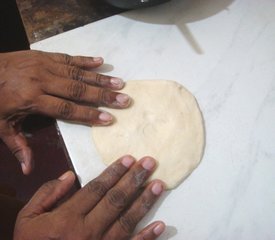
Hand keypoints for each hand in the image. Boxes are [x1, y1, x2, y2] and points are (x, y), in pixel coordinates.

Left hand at [0, 50, 129, 173]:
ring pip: (78, 73)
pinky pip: (69, 57)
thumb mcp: (0, 126)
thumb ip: (18, 146)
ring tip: (120, 83)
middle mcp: (43, 81)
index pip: (67, 109)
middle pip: (78, 90)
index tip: (109, 119)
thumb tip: (28, 171)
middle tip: (124, 100)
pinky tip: (101, 62)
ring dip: (100, 79)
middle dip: (103, 96)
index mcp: (33, 100)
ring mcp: (45, 65)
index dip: (89, 115)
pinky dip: (86, 60)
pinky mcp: (44, 55)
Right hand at [14, 156, 165, 239]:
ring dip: (145, 201)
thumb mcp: (28, 218)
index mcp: (68, 218)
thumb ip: (48, 194)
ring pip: (127, 220)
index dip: (114, 172)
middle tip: (149, 163)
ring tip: (158, 184)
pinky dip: (147, 237)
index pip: (97, 189)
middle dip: (134, 179)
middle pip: (115, 200)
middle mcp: (88, 231)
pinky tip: (161, 224)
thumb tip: (71, 176)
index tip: (128, 158)